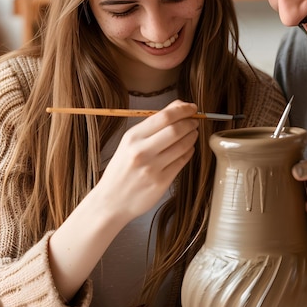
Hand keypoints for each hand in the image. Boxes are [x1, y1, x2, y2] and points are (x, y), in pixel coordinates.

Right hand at [96, 99, 199, 222]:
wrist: (110, 201)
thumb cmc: (122, 168)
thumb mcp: (130, 142)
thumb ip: (153, 123)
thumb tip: (178, 105)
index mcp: (132, 137)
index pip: (164, 116)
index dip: (183, 109)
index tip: (192, 107)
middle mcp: (141, 151)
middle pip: (176, 130)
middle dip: (190, 122)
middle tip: (195, 121)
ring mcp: (152, 168)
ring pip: (182, 145)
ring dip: (192, 136)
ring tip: (193, 133)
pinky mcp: (161, 182)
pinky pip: (182, 162)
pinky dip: (189, 152)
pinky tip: (188, 149)